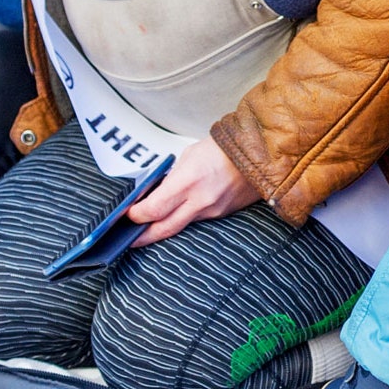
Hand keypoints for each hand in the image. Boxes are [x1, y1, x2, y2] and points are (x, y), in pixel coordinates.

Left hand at [128, 138, 258, 245]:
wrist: (259, 152)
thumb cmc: (224, 148)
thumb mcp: (189, 156)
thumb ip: (172, 177)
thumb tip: (157, 192)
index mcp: (188, 181)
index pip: (153, 209)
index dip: (136, 215)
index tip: (129, 214)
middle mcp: (200, 201)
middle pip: (163, 229)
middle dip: (142, 236)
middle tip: (130, 239)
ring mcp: (213, 210)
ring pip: (181, 226)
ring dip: (164, 227)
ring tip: (151, 224)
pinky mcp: (223, 214)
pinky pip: (199, 220)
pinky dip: (186, 217)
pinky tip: (182, 210)